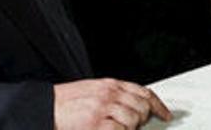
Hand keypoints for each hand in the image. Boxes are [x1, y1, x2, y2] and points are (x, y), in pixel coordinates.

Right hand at [54, 78, 171, 129]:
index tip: (165, 114)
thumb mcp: (93, 91)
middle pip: (142, 106)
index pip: (143, 92)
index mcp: (110, 85)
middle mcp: (109, 94)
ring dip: (130, 128)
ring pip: (134, 119)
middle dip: (143, 119)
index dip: (158, 105)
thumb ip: (114, 96)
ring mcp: (103, 109)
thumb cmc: (67, 102)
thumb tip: (136, 107)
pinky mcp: (95, 124)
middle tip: (136, 125)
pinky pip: (120, 129)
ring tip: (118, 128)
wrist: (46, 107)